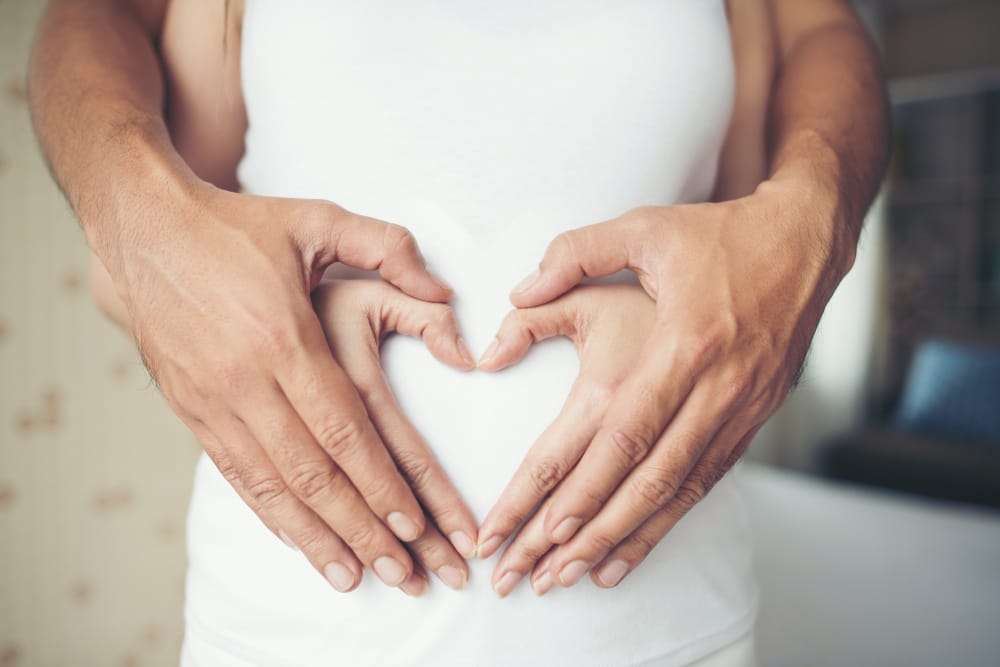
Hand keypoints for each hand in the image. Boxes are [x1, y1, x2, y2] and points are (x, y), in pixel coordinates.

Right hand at [115, 182, 476, 593]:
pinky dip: (270, 515)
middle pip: (314, 474)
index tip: (414, 527)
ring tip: (357, 579)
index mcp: (284, 337)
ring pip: (273, 487)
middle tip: (403, 574)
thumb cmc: (239, 229)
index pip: (344, 430)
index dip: (380, 484)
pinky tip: (299, 542)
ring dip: (318, 539)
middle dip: (362, 529)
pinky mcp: (190, 411)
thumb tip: (444, 291)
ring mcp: (212, 401)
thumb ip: (388, 248)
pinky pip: (236, 476)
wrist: (143, 231)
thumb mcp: (319, 219)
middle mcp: (246, 381)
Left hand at [477, 183, 849, 592]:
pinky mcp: (754, 418)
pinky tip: (634, 547)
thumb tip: (516, 293)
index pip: (625, 432)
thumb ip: (574, 255)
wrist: (804, 242)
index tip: (544, 527)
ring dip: (628, 538)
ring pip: (679, 492)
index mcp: (684, 343)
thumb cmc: (718, 235)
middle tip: (544, 575)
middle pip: (648, 479)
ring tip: (579, 577)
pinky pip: (705, 482)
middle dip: (592, 533)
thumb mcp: (643, 228)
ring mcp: (741, 408)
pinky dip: (668, 520)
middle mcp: (716, 388)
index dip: (585, 485)